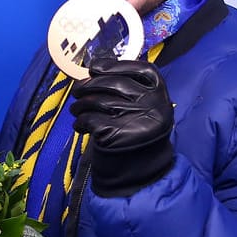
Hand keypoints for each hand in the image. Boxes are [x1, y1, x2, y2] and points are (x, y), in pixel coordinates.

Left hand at [70, 58, 174, 195]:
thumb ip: (128, 88)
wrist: (140, 171)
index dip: (115, 65)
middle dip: (89, 85)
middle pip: (114, 84)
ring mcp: (136, 120)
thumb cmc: (135, 132)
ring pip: (99, 101)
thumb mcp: (143, 107)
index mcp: (161, 94)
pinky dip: (80, 122)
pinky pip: (90, 119)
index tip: (95, 67)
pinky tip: (80, 125)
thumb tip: (94, 69)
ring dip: (80, 105)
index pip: (141, 69)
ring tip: (76, 110)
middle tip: (77, 91)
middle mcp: (153, 105)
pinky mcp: (117, 135)